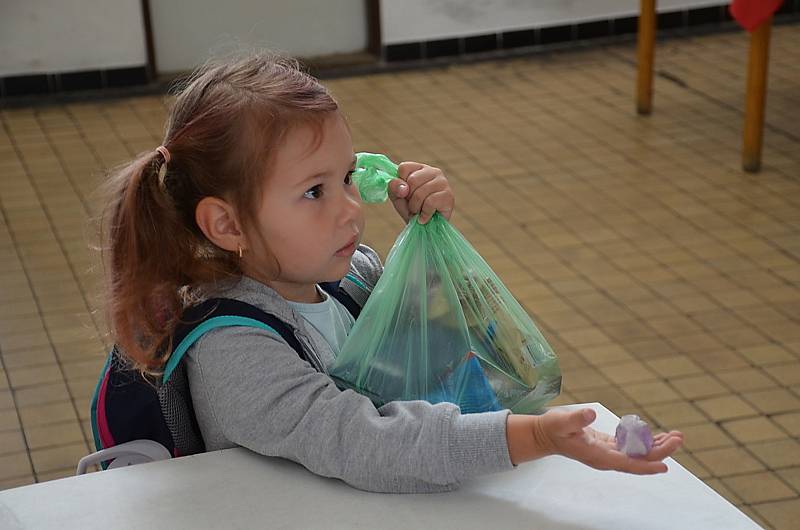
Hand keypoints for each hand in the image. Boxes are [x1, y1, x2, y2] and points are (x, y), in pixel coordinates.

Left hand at [387, 162, 453, 224]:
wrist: (424, 229)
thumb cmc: (411, 209)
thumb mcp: (397, 197)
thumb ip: (394, 187)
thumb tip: (404, 188)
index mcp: (420, 168)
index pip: (404, 168)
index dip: (400, 185)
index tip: (405, 195)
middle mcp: (433, 171)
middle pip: (412, 180)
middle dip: (409, 199)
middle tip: (413, 206)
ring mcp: (443, 182)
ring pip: (420, 193)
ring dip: (415, 208)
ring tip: (419, 212)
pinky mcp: (448, 195)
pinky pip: (430, 203)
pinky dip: (424, 214)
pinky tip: (425, 217)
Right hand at [507, 408, 683, 474]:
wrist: (545, 435)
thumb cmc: (552, 429)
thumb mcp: (561, 422)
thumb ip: (576, 419)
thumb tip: (591, 414)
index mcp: (597, 456)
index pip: (627, 464)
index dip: (647, 465)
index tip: (665, 465)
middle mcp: (606, 458)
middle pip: (638, 460)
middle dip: (660, 450)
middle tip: (677, 437)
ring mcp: (608, 454)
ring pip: (638, 454)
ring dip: (656, 446)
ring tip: (674, 436)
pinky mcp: (608, 447)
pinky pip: (631, 448)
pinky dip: (645, 442)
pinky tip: (656, 435)